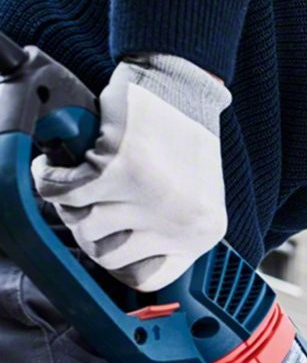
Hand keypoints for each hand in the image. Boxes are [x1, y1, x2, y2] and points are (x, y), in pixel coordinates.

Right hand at [31, 54, 231, 291]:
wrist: (179, 84)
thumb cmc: (180, 136)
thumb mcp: (190, 195)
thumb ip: (165, 227)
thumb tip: (116, 254)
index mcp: (202, 234)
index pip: (146, 279)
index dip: (117, 260)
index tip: (106, 238)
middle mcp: (182, 225)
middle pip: (106, 256)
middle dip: (86, 228)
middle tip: (85, 201)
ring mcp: (153, 201)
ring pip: (83, 225)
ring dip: (68, 202)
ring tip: (75, 178)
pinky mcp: (120, 171)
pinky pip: (63, 192)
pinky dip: (49, 176)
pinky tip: (54, 163)